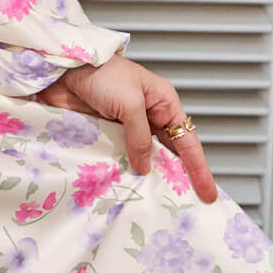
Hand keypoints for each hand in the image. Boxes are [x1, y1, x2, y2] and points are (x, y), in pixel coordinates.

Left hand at [35, 55, 216, 204]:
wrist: (63, 68)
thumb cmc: (102, 73)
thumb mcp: (129, 103)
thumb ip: (139, 137)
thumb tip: (145, 166)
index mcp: (163, 102)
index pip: (187, 141)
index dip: (199, 168)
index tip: (208, 193)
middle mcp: (149, 115)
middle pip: (169, 152)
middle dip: (177, 177)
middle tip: (187, 204)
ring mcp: (127, 126)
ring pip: (144, 157)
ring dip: (148, 175)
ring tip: (157, 200)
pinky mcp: (107, 132)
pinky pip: (121, 156)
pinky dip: (124, 170)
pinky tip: (127, 185)